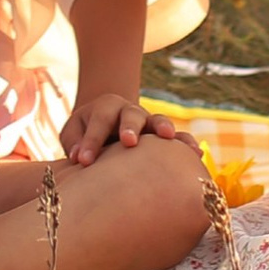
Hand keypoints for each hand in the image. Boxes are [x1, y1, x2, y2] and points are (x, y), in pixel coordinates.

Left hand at [57, 89, 197, 170]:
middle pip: (131, 114)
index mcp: (106, 108)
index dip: (91, 140)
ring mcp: (150, 123)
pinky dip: (186, 144)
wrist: (107, 129)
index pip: (99, 120)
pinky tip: (195, 155)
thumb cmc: (86, 136)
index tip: (83, 161)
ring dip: (163, 127)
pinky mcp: (163, 139)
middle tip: (128, 142)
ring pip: (158, 120)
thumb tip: (79, 160)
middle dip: (130, 127)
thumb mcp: (74, 134)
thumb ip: (74, 143)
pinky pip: (179, 139)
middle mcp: (130, 112)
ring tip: (167, 137)